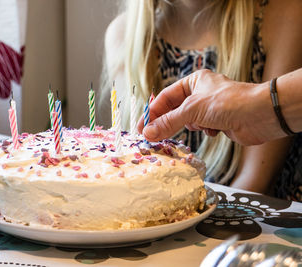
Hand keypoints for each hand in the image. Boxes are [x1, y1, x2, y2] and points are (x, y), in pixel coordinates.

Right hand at [137, 69, 284, 145]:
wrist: (261, 115)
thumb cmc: (228, 103)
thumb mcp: (192, 110)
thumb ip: (168, 122)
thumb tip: (148, 133)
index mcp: (194, 82)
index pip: (166, 97)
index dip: (152, 112)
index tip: (141, 127)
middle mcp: (201, 93)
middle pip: (175, 110)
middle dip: (168, 122)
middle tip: (152, 136)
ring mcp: (210, 108)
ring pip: (188, 121)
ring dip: (190, 126)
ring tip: (197, 126)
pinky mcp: (219, 122)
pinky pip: (202, 128)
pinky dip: (205, 131)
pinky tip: (214, 130)